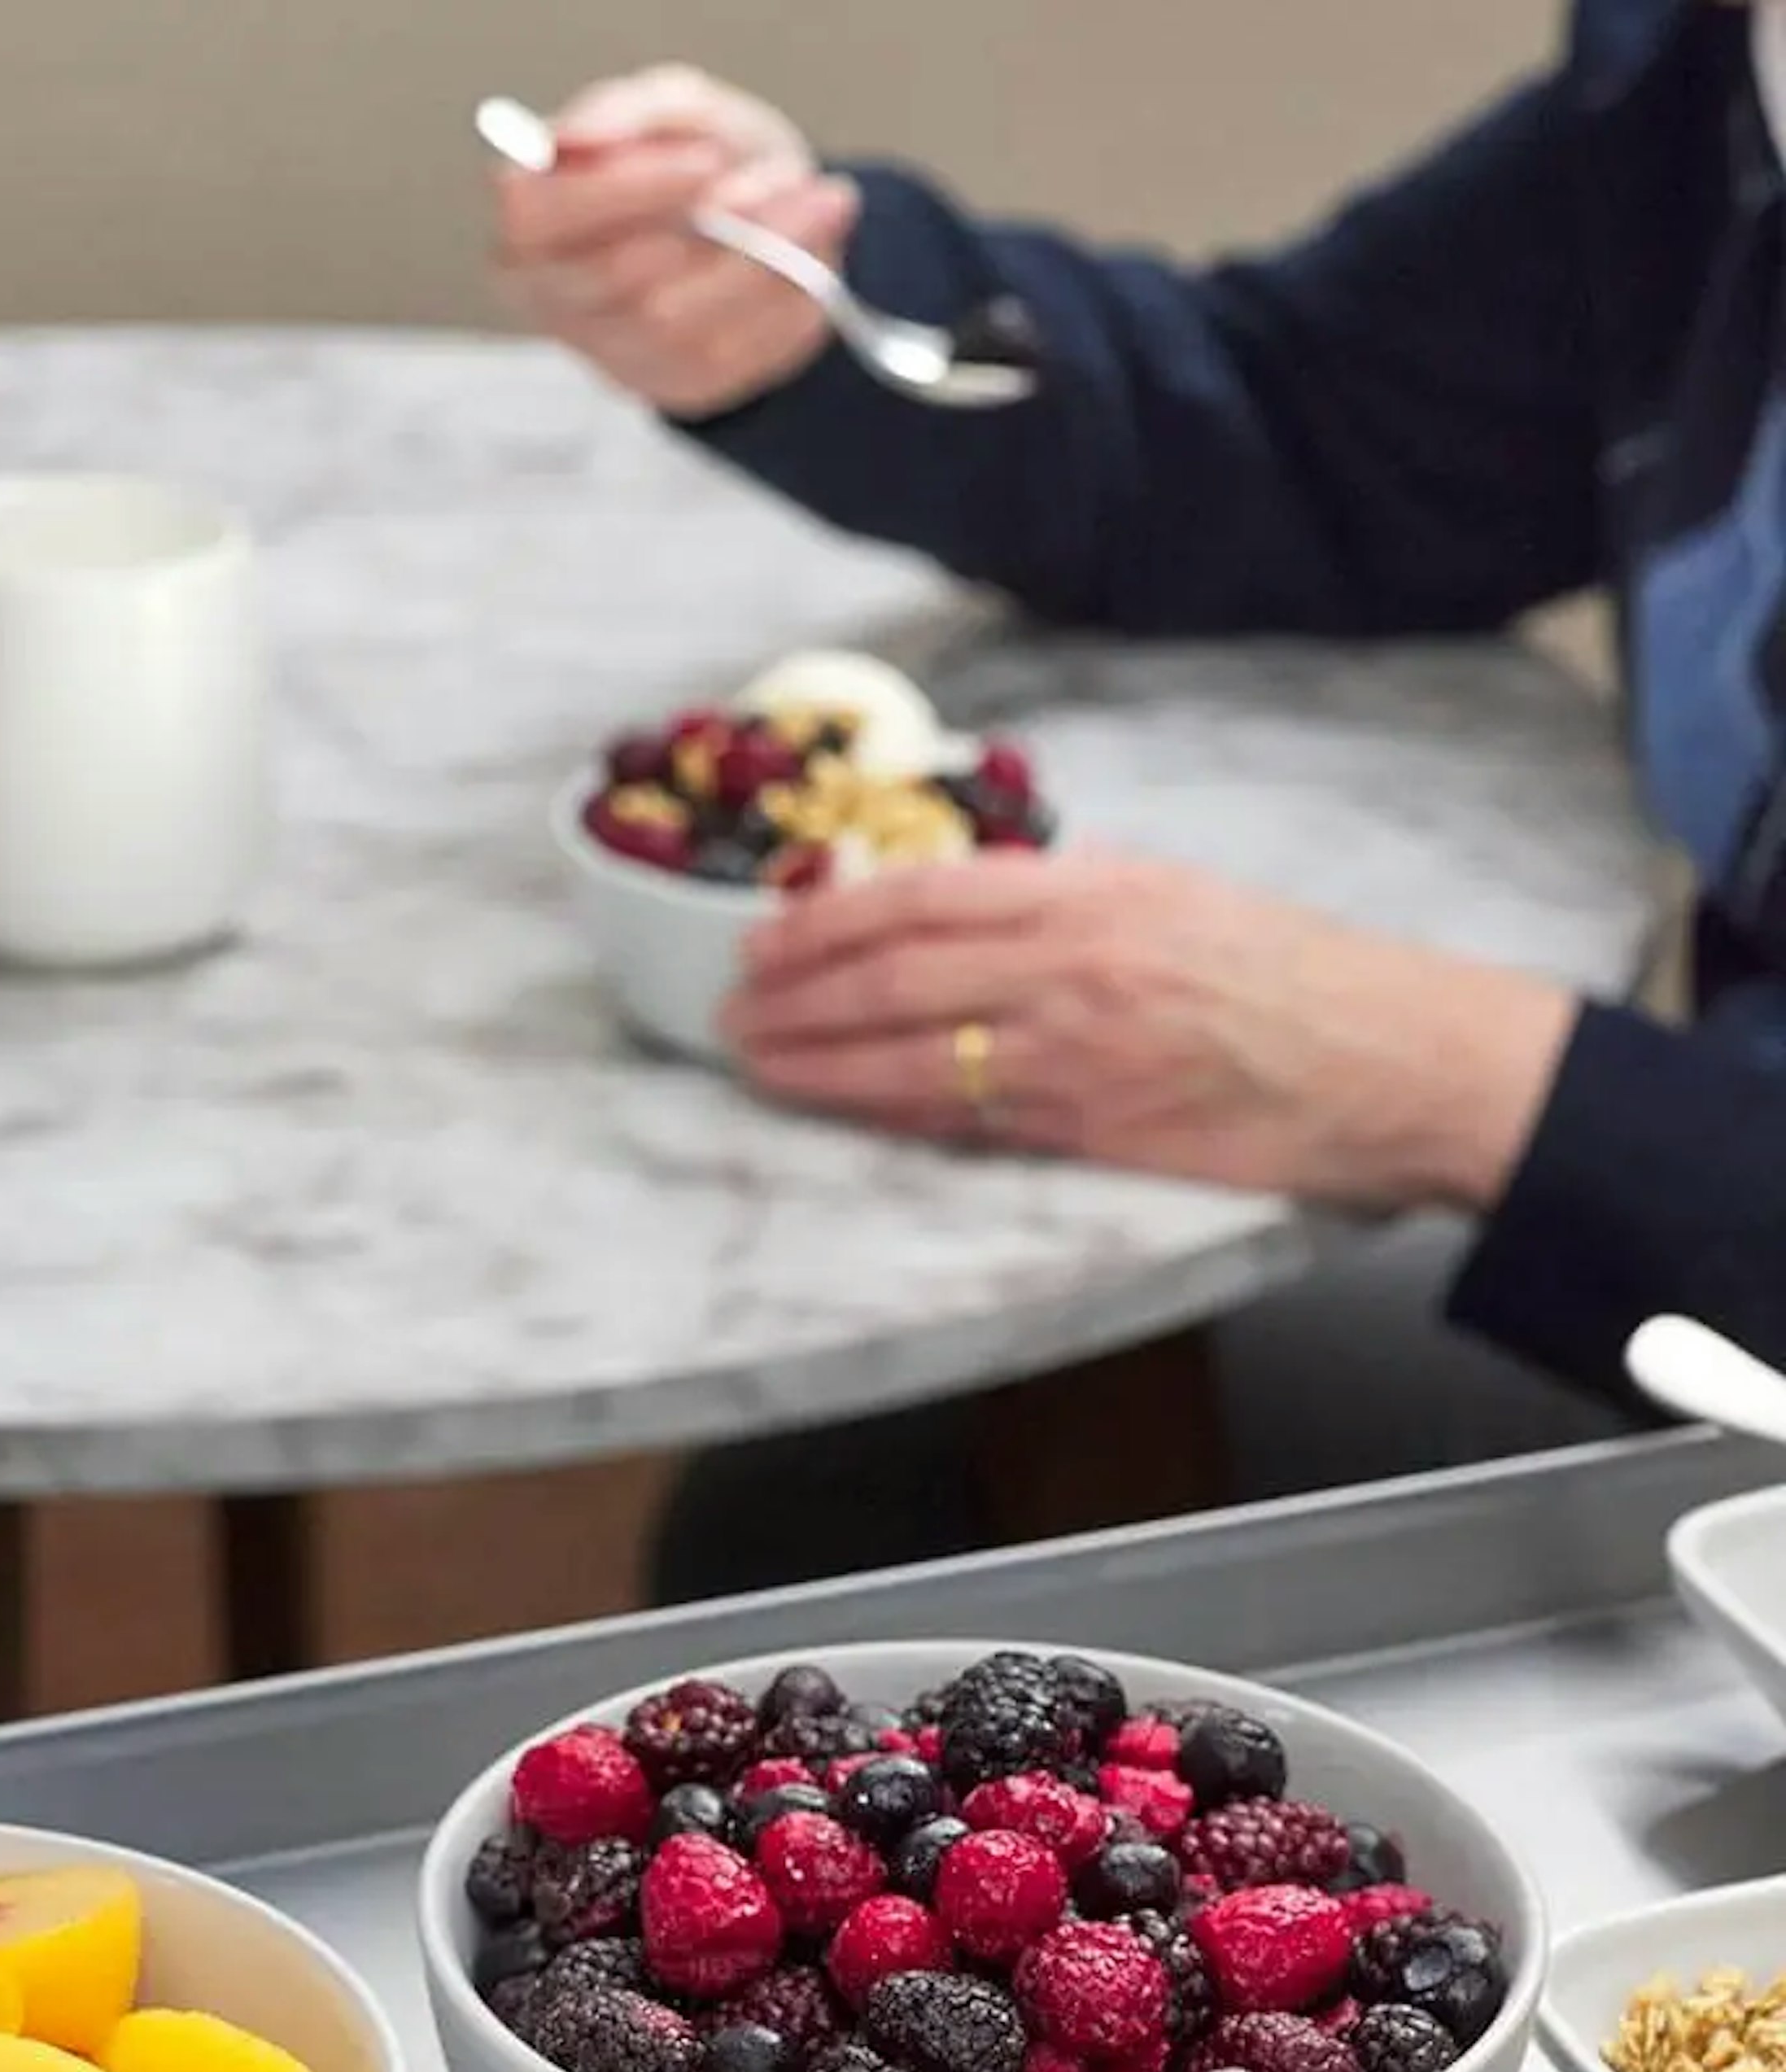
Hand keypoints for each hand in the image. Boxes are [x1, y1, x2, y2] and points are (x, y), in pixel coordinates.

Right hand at [492, 65, 856, 419]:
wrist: (743, 220)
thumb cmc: (690, 159)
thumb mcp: (668, 108)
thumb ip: (625, 111)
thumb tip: (579, 139)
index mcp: (532, 225)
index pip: (548, 217)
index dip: (628, 192)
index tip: (706, 162)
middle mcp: (559, 301)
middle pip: (623, 278)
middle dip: (716, 227)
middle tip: (794, 186)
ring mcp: (617, 356)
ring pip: (687, 324)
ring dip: (769, 262)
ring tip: (826, 206)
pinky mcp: (679, 388)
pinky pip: (735, 359)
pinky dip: (788, 304)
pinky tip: (815, 259)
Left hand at [729, 849, 1578, 1210]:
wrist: (1392, 1060)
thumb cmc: (1292, 977)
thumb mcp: (1173, 897)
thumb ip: (1064, 901)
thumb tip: (959, 907)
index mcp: (1092, 892)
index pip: (921, 894)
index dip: (825, 918)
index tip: (764, 936)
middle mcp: (1071, 964)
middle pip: (891, 977)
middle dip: (794, 997)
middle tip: (729, 1010)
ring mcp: (1073, 1051)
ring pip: (906, 1055)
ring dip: (815, 1062)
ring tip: (754, 1061)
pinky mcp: (1086, 1127)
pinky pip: (957, 1118)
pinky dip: (883, 1111)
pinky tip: (837, 1107)